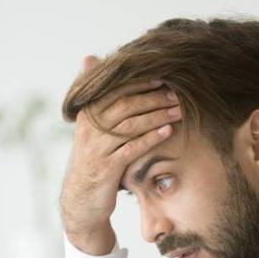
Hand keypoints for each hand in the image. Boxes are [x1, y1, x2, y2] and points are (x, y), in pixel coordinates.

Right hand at [60, 56, 181, 254]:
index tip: (161, 79)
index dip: (138, 84)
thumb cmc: (93, 161)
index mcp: (86, 115)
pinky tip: (168, 132)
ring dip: (157, 116)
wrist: (81, 200)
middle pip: (124, 106)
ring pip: (130, 125)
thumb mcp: (91, 131)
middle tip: (176, 95)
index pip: (113, 92)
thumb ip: (97, 100)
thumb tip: (89, 58)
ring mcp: (97, 149)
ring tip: (178, 111)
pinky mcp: (106, 168)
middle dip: (153, 99)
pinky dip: (151, 138)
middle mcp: (89, 129)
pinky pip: (131, 148)